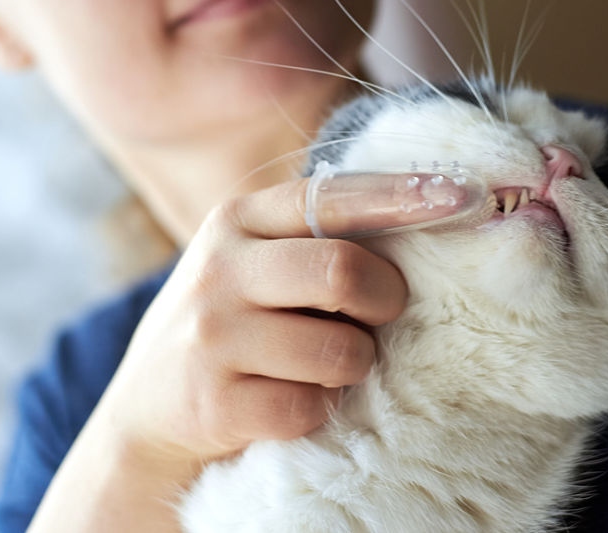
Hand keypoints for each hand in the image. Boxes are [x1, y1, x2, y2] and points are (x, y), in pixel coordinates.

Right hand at [98, 170, 478, 465]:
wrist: (145, 412)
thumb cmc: (231, 324)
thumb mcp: (253, 262)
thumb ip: (315, 236)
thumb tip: (430, 208)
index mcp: (238, 220)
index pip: (332, 196)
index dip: (402, 197)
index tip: (461, 195)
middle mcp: (220, 269)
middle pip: (342, 271)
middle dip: (385, 298)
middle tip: (385, 312)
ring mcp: (211, 336)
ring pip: (338, 348)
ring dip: (355, 362)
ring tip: (330, 361)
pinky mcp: (214, 402)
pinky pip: (310, 406)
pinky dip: (319, 407)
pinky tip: (293, 397)